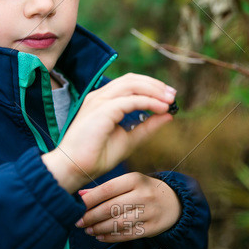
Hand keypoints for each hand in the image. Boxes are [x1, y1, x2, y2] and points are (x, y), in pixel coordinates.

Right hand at [42, 74, 175, 192]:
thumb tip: (168, 115)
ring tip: (170, 100)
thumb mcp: (129, 139)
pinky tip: (161, 108)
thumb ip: (147, 126)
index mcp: (103, 100)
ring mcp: (99, 101)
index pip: (130, 83)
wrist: (75, 169)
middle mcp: (100, 96)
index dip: (151, 86)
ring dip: (154, 90)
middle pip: (132, 79)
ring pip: (132, 85)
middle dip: (155, 85)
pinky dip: (148, 102)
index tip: (169, 96)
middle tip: (173, 95)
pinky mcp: (101, 110)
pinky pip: (130, 100)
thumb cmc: (96, 156)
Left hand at [75, 172, 181, 242]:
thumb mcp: (129, 182)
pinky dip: (111, 237)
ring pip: (118, 223)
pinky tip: (100, 236)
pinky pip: (127, 235)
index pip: (107, 189)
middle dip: (91, 216)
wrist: (174, 202)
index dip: (90, 199)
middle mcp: (143, 195)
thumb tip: (81, 195)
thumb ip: (106, 189)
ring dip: (99, 228)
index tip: (76, 207)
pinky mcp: (152, 227)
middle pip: (111, 208)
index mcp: (135, 179)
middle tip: (78, 222)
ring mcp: (149, 212)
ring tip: (88, 230)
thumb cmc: (144, 189)